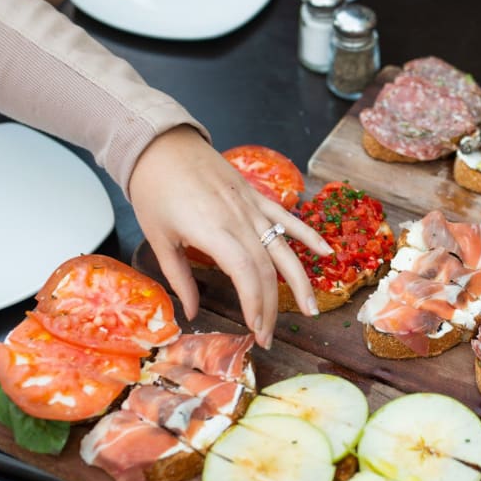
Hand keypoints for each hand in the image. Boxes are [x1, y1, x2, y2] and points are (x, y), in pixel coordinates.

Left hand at [128, 126, 331, 347]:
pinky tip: (327, 253)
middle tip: (270, 336)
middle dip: (272, 307)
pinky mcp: (256, 197)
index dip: (256, 306)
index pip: (247, 276)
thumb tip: (191, 312)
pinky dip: (309, 235)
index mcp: (214, 232)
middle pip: (268, 270)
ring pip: (284, 250)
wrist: (160, 144)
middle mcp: (240, 220)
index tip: (255, 330)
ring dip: (301, 282)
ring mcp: (252, 207)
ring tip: (311, 310)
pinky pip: (287, 220)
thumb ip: (179, 278)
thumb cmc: (153, 191)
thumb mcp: (158, 239)